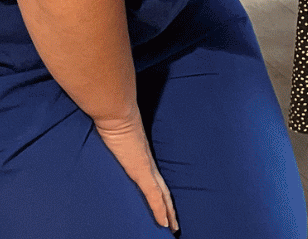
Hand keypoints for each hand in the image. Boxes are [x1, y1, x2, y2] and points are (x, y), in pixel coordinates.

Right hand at [94, 110, 177, 232]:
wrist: (116, 112)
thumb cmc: (111, 120)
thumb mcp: (110, 137)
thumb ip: (110, 144)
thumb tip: (101, 145)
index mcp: (141, 157)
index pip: (154, 181)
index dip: (160, 194)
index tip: (164, 206)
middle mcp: (147, 163)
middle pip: (162, 191)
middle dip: (168, 209)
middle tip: (174, 225)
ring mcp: (146, 167)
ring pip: (162, 196)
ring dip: (168, 213)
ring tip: (173, 227)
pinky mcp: (142, 171)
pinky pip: (154, 195)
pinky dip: (160, 210)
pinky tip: (165, 222)